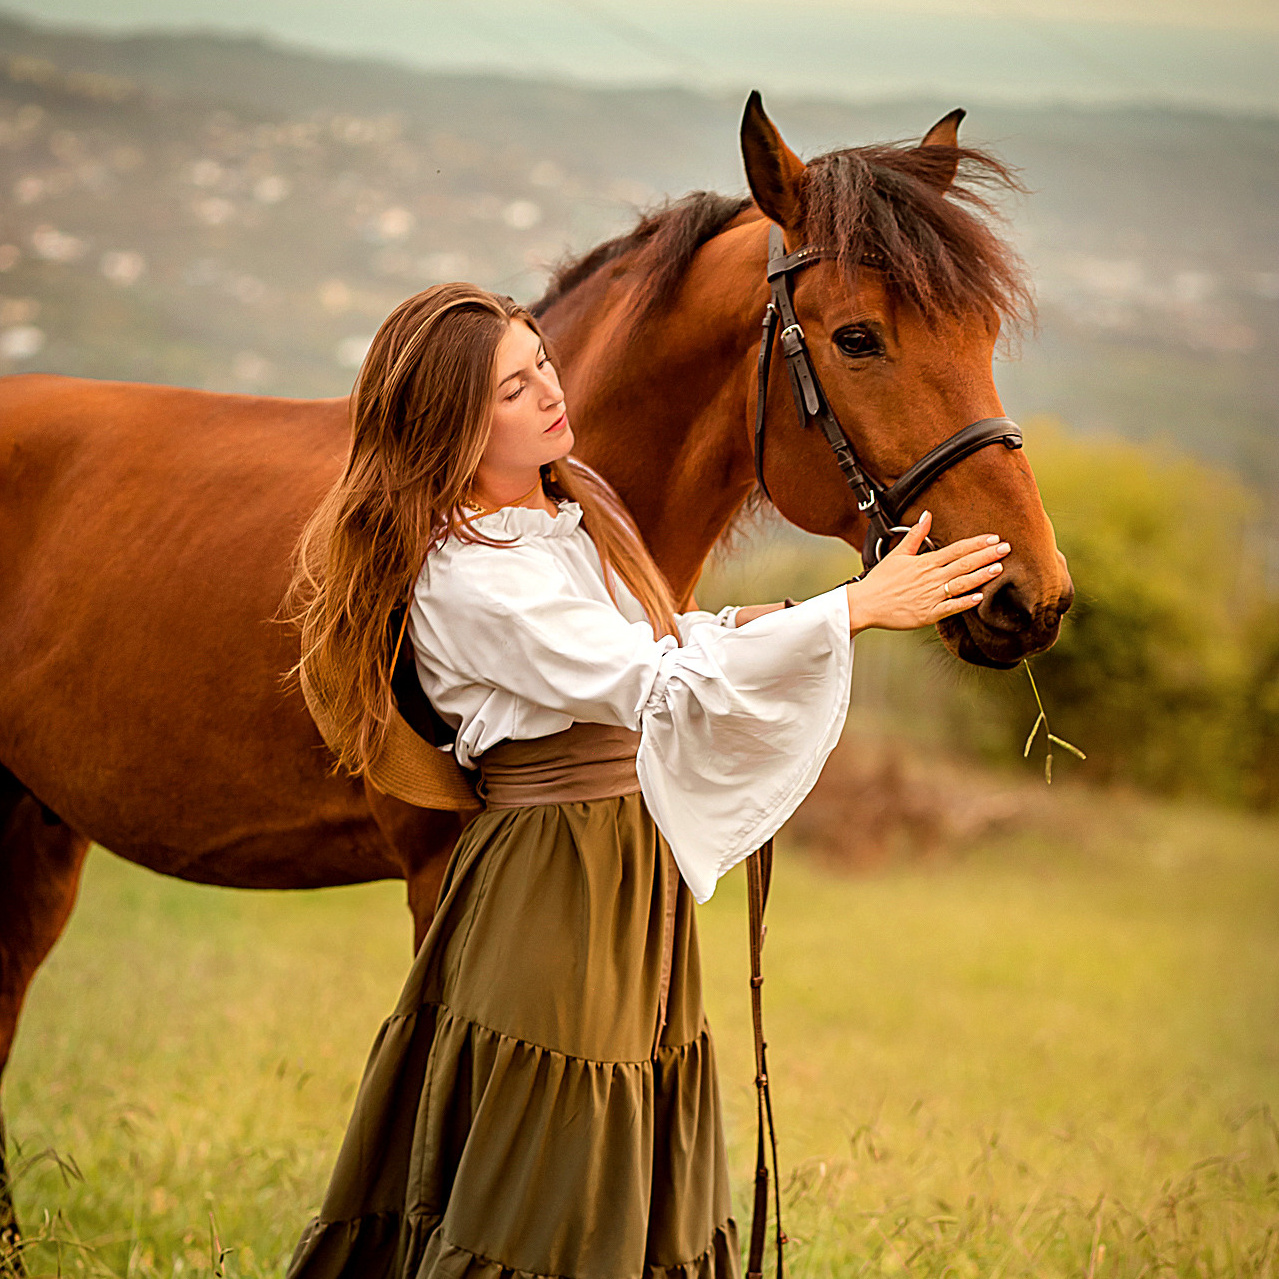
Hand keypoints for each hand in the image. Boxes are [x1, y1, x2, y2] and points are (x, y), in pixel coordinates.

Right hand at [845, 511, 1009, 634]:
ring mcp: (930, 596)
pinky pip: (950, 608)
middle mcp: (930, 577)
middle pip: (963, 564)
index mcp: (924, 562)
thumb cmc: (881, 581)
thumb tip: (926, 515)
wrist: (865, 604)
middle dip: (986, 556)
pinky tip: (980, 597)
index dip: (976, 543)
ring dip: (981, 576)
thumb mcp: (897, 554)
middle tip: (1006, 549)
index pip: (956, 549)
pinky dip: (965, 602)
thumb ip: (916, 535)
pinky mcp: (927, 614)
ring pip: (961, 584)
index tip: (994, 538)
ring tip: (998, 569)